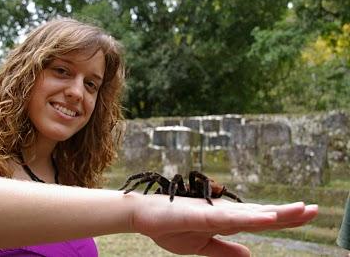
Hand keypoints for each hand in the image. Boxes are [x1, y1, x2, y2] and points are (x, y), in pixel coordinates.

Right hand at [130, 194, 317, 256]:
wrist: (144, 217)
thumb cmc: (170, 227)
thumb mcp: (202, 247)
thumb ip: (225, 250)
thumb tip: (250, 256)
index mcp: (225, 221)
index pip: (259, 219)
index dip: (283, 218)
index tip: (306, 214)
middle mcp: (223, 213)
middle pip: (260, 214)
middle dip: (288, 213)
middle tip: (315, 209)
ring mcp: (212, 214)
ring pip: (248, 214)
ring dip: (275, 213)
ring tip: (301, 210)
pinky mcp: (199, 216)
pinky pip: (227, 219)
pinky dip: (247, 219)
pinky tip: (265, 218)